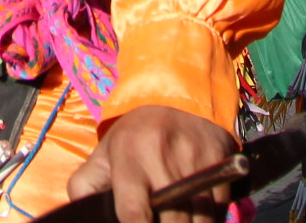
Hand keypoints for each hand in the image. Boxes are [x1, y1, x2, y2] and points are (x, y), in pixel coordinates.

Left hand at [67, 105, 239, 222]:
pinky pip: (221, 205)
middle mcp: (163, 158)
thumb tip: (83, 214)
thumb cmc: (134, 136)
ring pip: (201, 218)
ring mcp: (196, 159)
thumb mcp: (103, 154)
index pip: (134, 212)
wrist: (176, 95)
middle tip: (161, 221)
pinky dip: (213, 215)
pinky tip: (199, 210)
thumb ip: (85, 186)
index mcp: (129, 158)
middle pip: (172, 221)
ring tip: (180, 220)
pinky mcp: (221, 160)